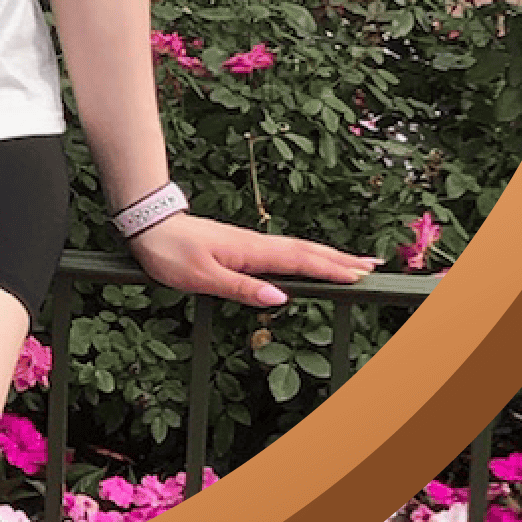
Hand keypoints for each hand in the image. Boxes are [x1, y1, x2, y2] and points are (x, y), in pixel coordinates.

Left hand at [123, 213, 379, 308]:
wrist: (147, 223)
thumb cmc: (169, 252)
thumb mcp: (201, 278)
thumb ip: (241, 289)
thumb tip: (281, 298)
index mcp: (250, 251)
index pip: (299, 261)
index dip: (331, 268)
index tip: (361, 275)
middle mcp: (255, 243)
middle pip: (306, 251)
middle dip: (340, 260)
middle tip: (374, 266)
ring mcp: (250, 243)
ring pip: (296, 249)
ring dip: (327, 255)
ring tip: (354, 263)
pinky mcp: (242, 245)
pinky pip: (282, 251)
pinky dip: (305, 255)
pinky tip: (310, 261)